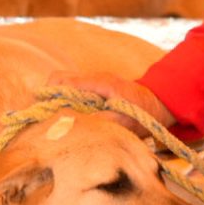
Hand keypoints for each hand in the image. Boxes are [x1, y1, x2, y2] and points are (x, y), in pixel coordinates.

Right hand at [44, 71, 170, 138]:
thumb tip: (75, 125)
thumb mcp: (126, 121)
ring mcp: (94, 83)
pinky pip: (73, 92)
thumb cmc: (144, 113)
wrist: (160, 103)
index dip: (48, 96)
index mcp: (99, 83)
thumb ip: (101, 121)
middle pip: (58, 80)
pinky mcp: (95, 90)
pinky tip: (70, 120)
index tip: (43, 113)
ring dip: (58, 102)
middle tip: (47, 119)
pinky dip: (67, 103)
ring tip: (57, 121)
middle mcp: (93, 79)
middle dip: (49, 98)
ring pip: (64, 86)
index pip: (62, 81)